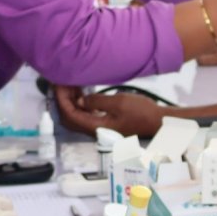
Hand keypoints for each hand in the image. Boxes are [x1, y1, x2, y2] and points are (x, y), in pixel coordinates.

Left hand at [52, 85, 166, 138]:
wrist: (157, 121)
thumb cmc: (142, 112)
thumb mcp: (118, 102)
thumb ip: (97, 101)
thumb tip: (81, 101)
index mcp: (96, 127)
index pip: (70, 114)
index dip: (62, 99)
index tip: (59, 84)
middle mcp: (95, 130)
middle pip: (70, 118)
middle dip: (63, 101)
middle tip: (63, 84)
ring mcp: (100, 128)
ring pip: (77, 117)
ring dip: (72, 102)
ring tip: (72, 86)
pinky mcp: (105, 125)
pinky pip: (86, 116)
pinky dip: (81, 105)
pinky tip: (83, 94)